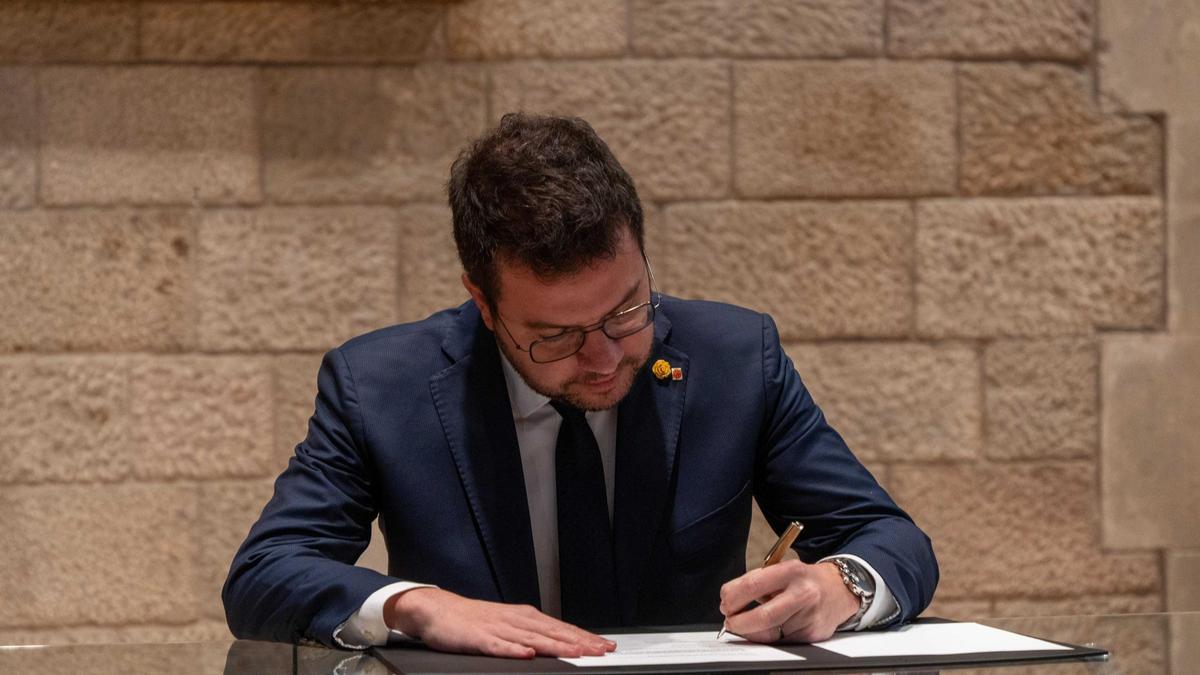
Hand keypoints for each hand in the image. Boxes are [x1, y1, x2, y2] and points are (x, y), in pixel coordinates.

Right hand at [385, 588, 616, 658]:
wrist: (439, 611)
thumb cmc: (475, 621)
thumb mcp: (509, 625)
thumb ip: (533, 635)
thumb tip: (560, 645)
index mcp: (526, 618)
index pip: (561, 628)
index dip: (584, 637)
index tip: (605, 646)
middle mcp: (517, 620)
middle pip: (553, 632)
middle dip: (579, 642)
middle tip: (601, 650)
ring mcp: (498, 629)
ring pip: (532, 639)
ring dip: (556, 646)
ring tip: (576, 652)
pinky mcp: (479, 638)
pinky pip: (499, 646)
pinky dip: (514, 650)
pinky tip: (527, 655)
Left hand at [719, 560, 858, 643]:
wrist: (840, 590)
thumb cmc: (804, 580)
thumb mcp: (783, 569)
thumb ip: (759, 583)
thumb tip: (731, 602)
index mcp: (790, 571)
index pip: (753, 585)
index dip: (733, 597)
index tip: (725, 602)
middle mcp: (803, 594)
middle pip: (763, 616)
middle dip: (739, 622)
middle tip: (730, 620)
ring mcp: (810, 616)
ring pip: (771, 634)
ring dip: (751, 632)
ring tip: (745, 625)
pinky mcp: (813, 634)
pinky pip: (782, 642)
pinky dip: (769, 638)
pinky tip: (767, 629)